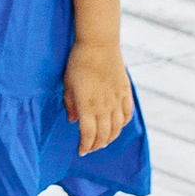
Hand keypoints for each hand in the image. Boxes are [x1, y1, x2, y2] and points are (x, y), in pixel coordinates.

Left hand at [64, 41, 132, 158]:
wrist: (99, 44)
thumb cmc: (78, 62)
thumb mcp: (67, 84)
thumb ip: (70, 104)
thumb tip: (73, 120)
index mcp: (88, 106)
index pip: (88, 135)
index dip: (85, 146)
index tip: (81, 151)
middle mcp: (104, 107)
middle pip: (104, 135)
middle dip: (97, 145)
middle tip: (91, 148)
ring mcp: (117, 100)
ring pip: (117, 128)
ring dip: (111, 138)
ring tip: (104, 141)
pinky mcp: (125, 92)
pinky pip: (127, 113)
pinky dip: (123, 124)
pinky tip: (118, 126)